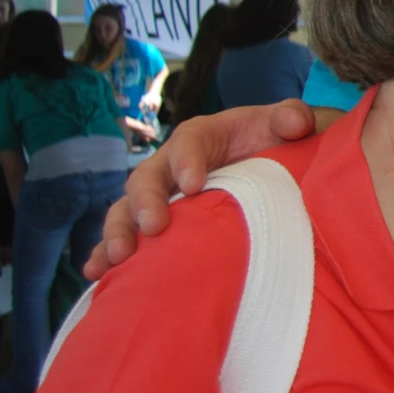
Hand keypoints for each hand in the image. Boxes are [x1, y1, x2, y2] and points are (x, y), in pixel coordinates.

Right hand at [87, 101, 319, 278]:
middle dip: (145, 203)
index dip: (187, 161)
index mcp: (200, 137)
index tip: (194, 185)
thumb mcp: (285, 125)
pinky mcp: (154, 225)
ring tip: (118, 257)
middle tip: (154, 227)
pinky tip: (99, 275)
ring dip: (119, 232)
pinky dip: (108, 255)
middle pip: (146, 179)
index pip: (188, 142)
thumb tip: (294, 121)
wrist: (270, 166)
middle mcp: (169, 165)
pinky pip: (127, 239)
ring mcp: (158, 197)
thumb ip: (291, 116)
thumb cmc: (273, 144)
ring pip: (126, 211)